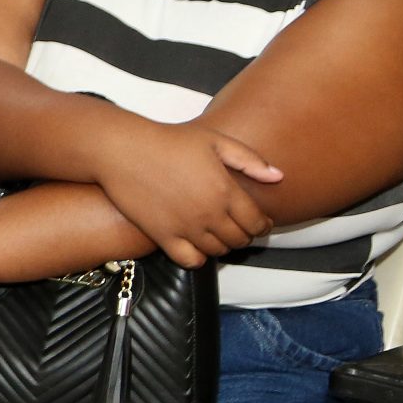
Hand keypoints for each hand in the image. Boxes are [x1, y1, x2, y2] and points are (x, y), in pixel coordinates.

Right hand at [92, 118, 281, 267]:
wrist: (123, 150)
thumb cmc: (168, 140)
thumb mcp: (214, 141)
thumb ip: (249, 159)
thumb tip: (278, 177)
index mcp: (226, 190)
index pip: (257, 222)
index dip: (262, 225)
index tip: (258, 222)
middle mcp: (210, 213)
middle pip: (239, 240)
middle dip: (244, 236)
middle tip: (238, 227)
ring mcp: (186, 227)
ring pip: (218, 252)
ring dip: (222, 246)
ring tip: (216, 233)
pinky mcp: (164, 236)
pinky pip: (191, 261)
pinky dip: (199, 258)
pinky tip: (195, 244)